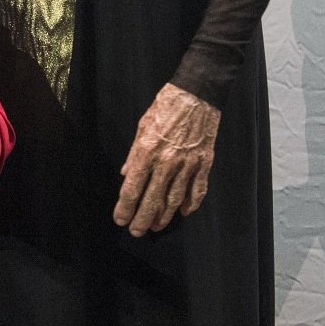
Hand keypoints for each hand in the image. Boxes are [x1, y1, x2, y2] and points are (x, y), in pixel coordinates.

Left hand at [113, 84, 218, 236]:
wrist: (197, 93)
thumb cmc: (166, 105)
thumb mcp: (142, 125)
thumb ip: (134, 153)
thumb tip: (127, 174)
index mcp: (147, 151)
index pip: (132, 187)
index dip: (124, 207)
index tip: (120, 219)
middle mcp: (167, 162)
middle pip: (152, 199)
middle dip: (142, 218)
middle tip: (136, 231)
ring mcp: (188, 164)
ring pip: (174, 199)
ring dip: (164, 216)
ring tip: (156, 226)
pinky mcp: (204, 162)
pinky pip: (197, 189)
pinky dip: (191, 203)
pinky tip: (183, 212)